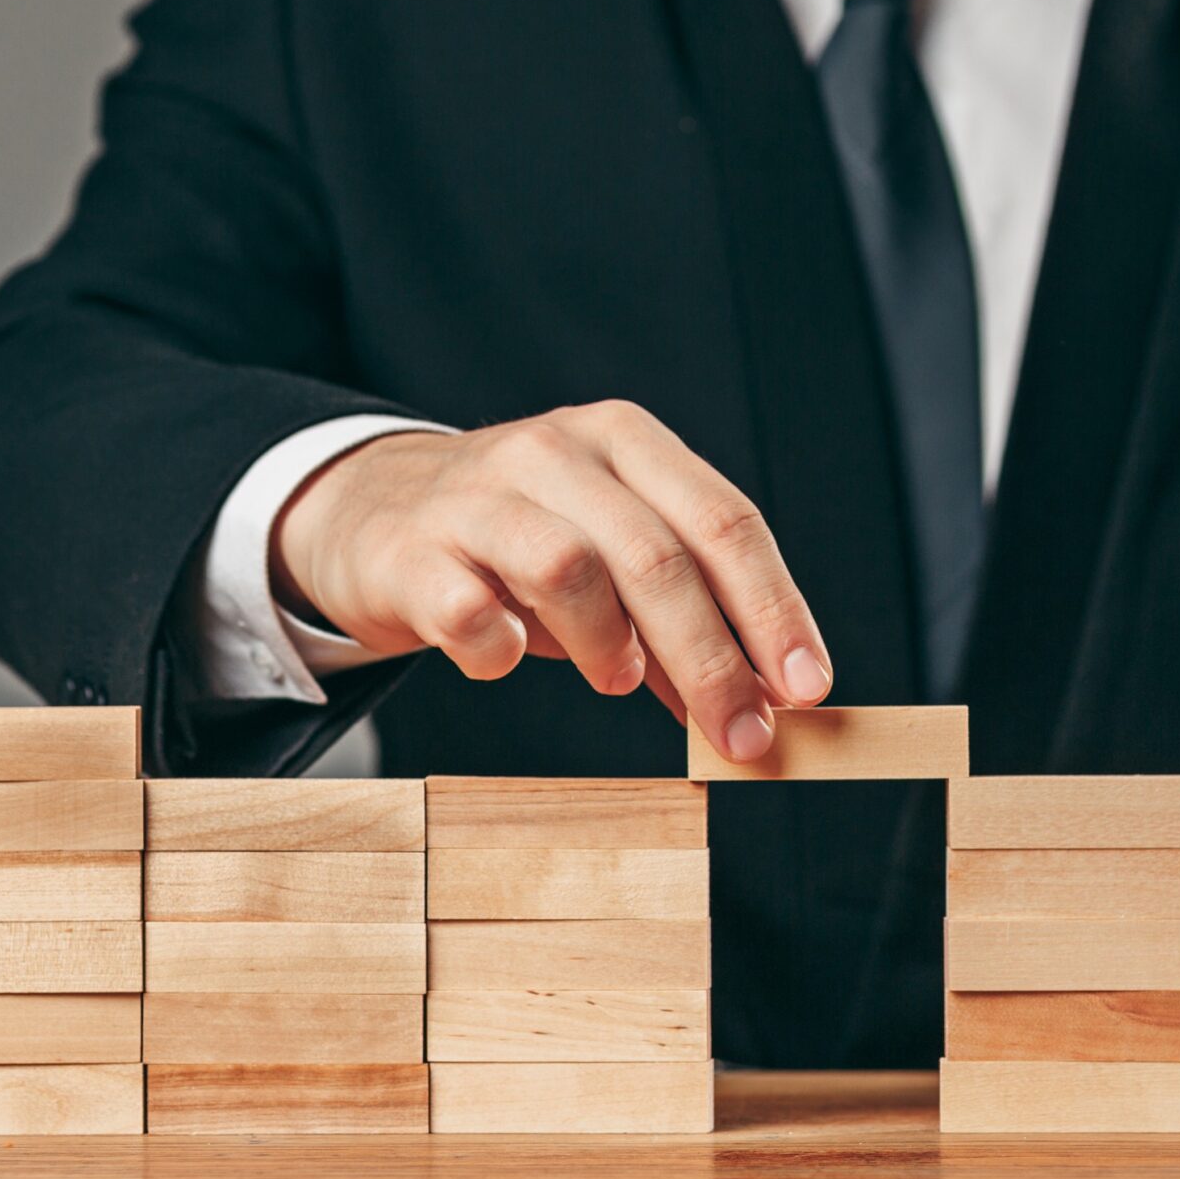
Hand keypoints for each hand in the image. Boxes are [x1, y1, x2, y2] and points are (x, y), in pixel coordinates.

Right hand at [271, 402, 830, 761]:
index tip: (809, 689)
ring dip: (611, 646)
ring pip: (570, 568)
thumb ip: (680, 625)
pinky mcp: (408, 552)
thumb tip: (763, 707)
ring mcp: (476, 496)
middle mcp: (556, 453)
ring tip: (616, 678)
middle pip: (658, 556)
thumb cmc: (517, 546)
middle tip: (743, 735)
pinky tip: (506, 658)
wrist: (370, 512)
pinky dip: (502, 650)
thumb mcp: (609, 562)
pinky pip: (469, 610)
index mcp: (626, 443)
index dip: (775, 609)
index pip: (724, 522)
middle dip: (714, 659)